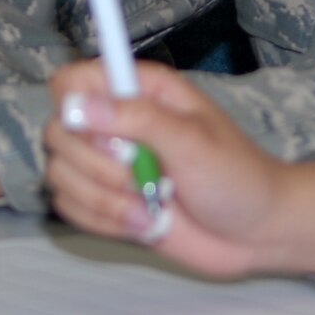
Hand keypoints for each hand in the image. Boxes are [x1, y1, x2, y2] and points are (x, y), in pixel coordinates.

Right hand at [44, 59, 314, 280]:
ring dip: (104, 200)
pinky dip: (103, 222)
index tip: (98, 132)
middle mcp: (114, 122)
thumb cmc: (236, 176)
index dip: (71, 105)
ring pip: (60, 173)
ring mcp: (106, 163)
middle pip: (58, 132)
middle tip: (141, 173)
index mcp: (137, 90)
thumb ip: (135, 118)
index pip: (71, 81)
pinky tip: (141, 222)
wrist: (256, 233)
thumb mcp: (192, 141)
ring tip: (149, 207)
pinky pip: (69, 207)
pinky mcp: (103, 200)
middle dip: (97, 165)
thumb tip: (75, 106)